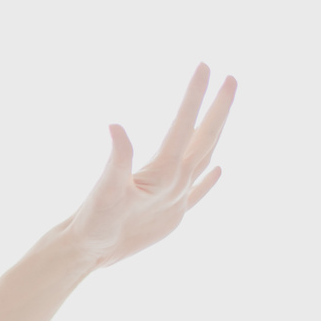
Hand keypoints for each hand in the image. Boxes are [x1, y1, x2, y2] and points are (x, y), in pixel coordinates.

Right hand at [63, 64, 235, 269]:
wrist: (89, 255)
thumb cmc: (94, 222)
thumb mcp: (103, 188)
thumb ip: (116, 157)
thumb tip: (115, 126)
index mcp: (164, 174)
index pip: (184, 125)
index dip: (194, 94)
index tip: (205, 65)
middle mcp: (178, 185)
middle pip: (206, 139)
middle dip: (219, 108)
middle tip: (231, 78)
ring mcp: (179, 201)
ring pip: (205, 159)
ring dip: (216, 133)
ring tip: (224, 110)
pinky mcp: (172, 216)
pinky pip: (199, 191)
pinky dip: (211, 178)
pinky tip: (219, 168)